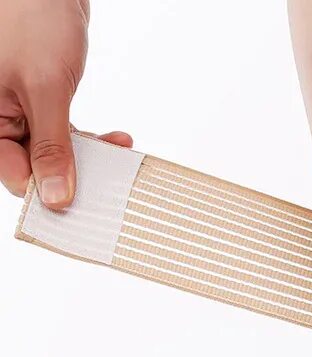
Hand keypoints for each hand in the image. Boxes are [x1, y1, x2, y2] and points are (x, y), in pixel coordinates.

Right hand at [0, 0, 131, 207]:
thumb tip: (56, 197)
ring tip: (117, 152)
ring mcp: (19, 110)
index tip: (82, 203)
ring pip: (54, 152)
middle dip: (73, 174)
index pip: (13, 174)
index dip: (46, 191)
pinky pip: (65, 134)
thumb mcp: (43, 89)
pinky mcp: (42, 102)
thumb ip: (51, 145)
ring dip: (90, 157)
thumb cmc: (30, 18)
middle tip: (108, 184)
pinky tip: (116, 139)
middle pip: (35, 167)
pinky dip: (91, 139)